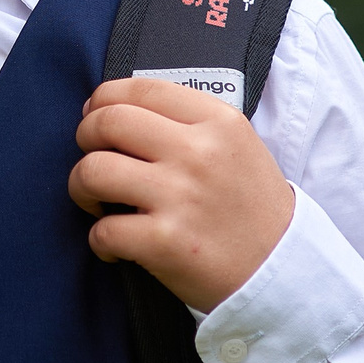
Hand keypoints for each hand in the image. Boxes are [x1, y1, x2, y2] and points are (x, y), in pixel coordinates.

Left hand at [69, 77, 296, 313]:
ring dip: (81, 188)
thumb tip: (115, 109)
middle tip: (93, 161)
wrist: (282, 273)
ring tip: (97, 204)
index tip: (94, 117)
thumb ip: (188, 122)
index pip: (139, 89)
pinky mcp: (165, 241)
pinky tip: (115, 246)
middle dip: (85, 139)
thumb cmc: (251, 209)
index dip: (102, 101)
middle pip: (107, 122)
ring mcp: (180, 196)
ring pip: (93, 171)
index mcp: (218, 122)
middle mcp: (198, 152)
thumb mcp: (238, 146)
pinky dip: (99, 240)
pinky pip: (102, 230)